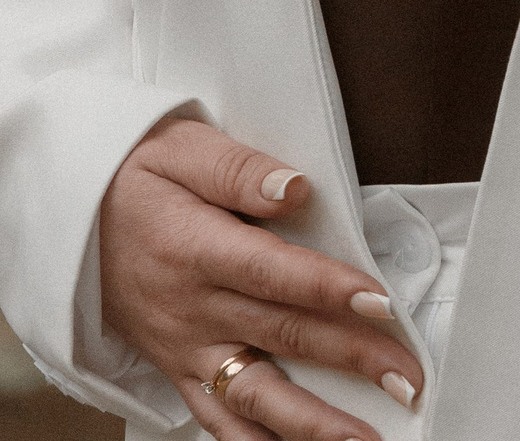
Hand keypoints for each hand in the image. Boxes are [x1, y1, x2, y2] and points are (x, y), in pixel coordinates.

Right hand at [99, 116, 419, 436]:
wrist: (72, 222)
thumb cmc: (134, 179)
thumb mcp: (180, 149)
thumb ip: (239, 169)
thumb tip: (294, 188)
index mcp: (196, 249)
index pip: (273, 274)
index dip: (329, 290)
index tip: (380, 303)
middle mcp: (194, 309)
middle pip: (282, 336)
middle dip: (350, 360)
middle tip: (405, 378)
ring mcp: (187, 347)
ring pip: (255, 396)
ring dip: (314, 424)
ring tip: (366, 438)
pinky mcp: (180, 369)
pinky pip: (218, 419)